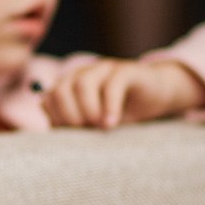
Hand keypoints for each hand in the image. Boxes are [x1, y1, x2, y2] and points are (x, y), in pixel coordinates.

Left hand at [42, 58, 204, 129]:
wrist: (156, 96)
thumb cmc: (121, 112)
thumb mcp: (94, 122)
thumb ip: (73, 124)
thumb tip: (50, 134)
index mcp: (70, 84)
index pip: (49, 100)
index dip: (57, 120)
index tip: (73, 136)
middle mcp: (83, 73)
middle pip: (61, 89)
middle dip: (68, 115)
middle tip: (85, 131)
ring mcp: (104, 68)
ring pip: (82, 84)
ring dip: (87, 110)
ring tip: (99, 127)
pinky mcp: (127, 70)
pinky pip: (112, 84)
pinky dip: (109, 106)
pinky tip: (112, 123)